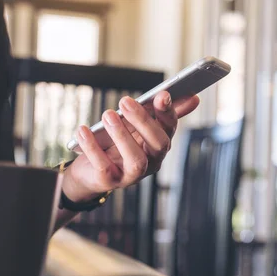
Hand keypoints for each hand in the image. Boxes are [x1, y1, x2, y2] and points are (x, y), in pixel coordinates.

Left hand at [62, 91, 199, 201]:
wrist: (90, 172)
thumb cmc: (115, 145)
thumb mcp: (135, 126)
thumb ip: (159, 113)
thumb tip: (193, 97)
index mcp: (158, 145)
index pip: (169, 128)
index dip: (167, 112)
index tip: (162, 94)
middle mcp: (150, 162)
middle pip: (158, 144)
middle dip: (144, 121)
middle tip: (126, 101)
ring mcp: (131, 175)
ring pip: (136, 159)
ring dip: (122, 135)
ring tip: (108, 115)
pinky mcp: (110, 181)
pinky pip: (103, 165)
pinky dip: (92, 147)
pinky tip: (83, 130)